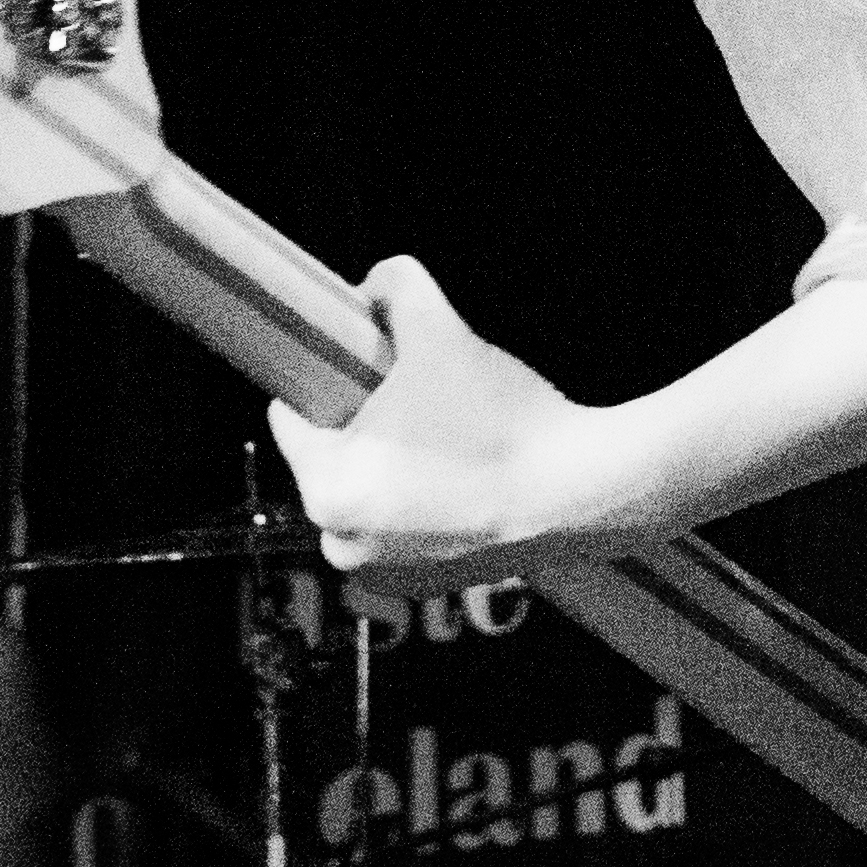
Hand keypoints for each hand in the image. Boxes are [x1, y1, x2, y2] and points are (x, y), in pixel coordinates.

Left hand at [264, 259, 628, 585]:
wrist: (574, 489)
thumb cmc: (500, 421)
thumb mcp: (441, 330)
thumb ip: (397, 285)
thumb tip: (378, 281)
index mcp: (327, 486)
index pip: (292, 418)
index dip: (326, 378)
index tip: (361, 366)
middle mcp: (341, 541)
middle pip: (333, 455)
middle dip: (367, 424)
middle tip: (420, 398)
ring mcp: (381, 571)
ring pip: (368, 491)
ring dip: (393, 464)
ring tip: (449, 435)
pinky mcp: (422, 584)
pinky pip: (402, 527)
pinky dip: (422, 503)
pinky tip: (465, 473)